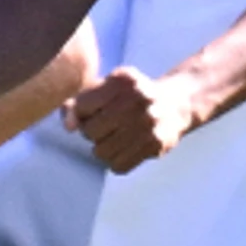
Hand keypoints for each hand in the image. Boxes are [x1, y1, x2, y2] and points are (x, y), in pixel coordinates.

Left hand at [66, 67, 205, 171]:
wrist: (176, 104)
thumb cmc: (130, 97)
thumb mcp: (106, 89)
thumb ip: (79, 103)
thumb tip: (69, 127)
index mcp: (123, 80)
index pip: (83, 106)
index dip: (82, 113)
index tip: (93, 112)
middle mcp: (138, 98)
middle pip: (91, 131)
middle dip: (92, 132)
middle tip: (105, 127)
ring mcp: (149, 122)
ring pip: (102, 152)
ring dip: (103, 149)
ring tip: (115, 139)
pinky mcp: (156, 143)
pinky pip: (119, 166)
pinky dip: (117, 162)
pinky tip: (126, 149)